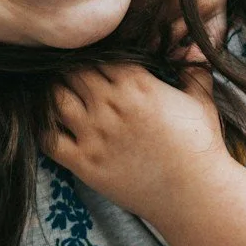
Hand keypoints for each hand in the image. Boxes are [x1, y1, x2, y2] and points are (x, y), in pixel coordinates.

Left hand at [46, 59, 227, 222]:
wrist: (196, 194)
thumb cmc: (202, 147)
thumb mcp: (201, 100)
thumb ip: (193, 70)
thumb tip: (193, 51)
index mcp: (137, 84)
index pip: (98, 53)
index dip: (91, 54)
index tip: (90, 59)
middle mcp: (111, 105)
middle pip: (71, 72)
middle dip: (67, 70)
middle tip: (65, 75)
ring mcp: (94, 134)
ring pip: (54, 100)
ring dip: (52, 95)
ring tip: (56, 96)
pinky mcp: (85, 163)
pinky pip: (48, 139)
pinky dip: (43, 129)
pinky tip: (49, 127)